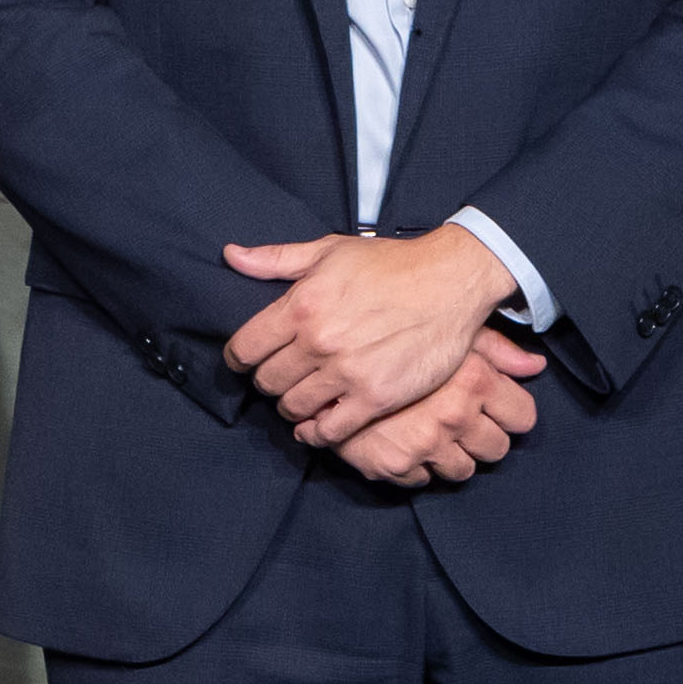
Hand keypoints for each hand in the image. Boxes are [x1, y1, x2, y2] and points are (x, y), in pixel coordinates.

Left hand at [221, 225, 528, 447]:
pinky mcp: (377, 397)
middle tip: (281, 378)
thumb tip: (231, 256)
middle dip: (268, 382)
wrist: (450, 281)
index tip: (247, 361)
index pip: (244, 349)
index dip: (240, 358)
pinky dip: (318, 433)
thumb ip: (275, 258)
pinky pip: (331, 430)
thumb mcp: (328, 250)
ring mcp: (347, 373)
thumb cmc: (390, 263)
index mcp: (301, 305)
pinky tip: (317, 426)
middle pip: (267, 382)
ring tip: (301, 397)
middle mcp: (319, 342)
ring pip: (294, 407)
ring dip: (292, 406)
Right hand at [332, 331, 552, 488]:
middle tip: (467, 426)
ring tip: (436, 438)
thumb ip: (494, 348)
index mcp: (474, 380)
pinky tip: (407, 447)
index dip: (512, 416)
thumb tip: (535, 365)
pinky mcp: (391, 463)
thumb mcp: (447, 328)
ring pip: (462, 471)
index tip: (499, 412)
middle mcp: (454, 414)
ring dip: (453, 458)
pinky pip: (421, 480)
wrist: (328, 344)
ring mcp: (423, 442)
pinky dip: (416, 468)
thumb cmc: (398, 329)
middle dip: (485, 440)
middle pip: (496, 449)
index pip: (523, 418)